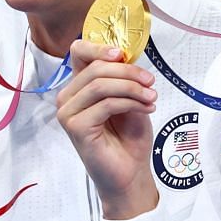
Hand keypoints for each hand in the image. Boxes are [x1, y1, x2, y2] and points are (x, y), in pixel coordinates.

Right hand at [56, 38, 159, 218]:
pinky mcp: (75, 127)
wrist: (130, 173)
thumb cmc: (128, 138)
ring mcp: (68, 113)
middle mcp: (68, 98)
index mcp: (79, 86)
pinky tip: (146, 109)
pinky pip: (106, 104)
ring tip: (151, 98)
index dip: (99, 47)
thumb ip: (123, 77)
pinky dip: (130, 103)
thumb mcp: (130, 98)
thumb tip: (125, 56)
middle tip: (150, 83)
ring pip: (100, 84)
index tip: (122, 54)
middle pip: (95, 68)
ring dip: (132, 88)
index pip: (79, 53)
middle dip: (128, 72)